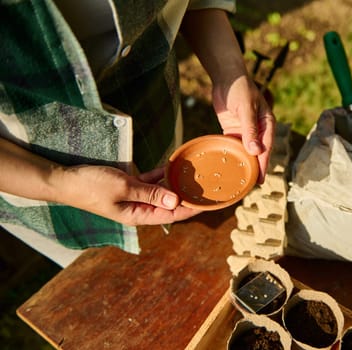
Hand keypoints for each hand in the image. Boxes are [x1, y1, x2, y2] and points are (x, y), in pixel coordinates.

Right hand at [59, 165, 200, 225]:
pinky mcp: (128, 185)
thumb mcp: (124, 188)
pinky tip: (172, 165)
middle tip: (208, 185)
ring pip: (162, 191)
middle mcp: (140, 208)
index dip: (193, 208)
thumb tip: (176, 200)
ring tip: (194, 174)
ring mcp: (134, 197)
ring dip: (175, 182)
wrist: (65, 179)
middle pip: (170, 203)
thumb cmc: (92, 185)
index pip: (173, 214)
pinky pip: (150, 181)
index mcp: (139, 215)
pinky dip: (160, 174)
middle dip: (188, 195)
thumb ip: (151, 194)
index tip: (210, 202)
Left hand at [212, 74, 274, 181]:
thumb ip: (250, 129)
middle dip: (254, 168)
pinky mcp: (233, 130)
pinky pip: (233, 146)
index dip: (263, 165)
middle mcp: (258, 130)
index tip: (260, 180)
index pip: (266, 148)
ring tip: (238, 180)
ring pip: (245, 151)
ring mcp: (246, 131)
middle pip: (257, 153)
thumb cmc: (240, 90)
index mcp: (267, 124)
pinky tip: (227, 166)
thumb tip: (256, 151)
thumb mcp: (246, 109)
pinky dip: (231, 155)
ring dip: (243, 164)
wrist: (226, 78)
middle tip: (248, 186)